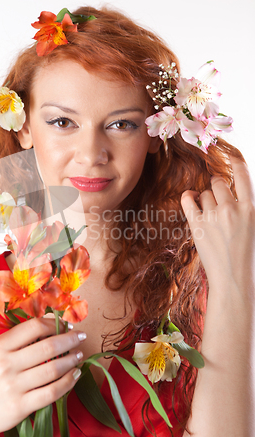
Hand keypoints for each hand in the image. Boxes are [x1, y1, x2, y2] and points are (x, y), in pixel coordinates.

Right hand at [0, 317, 84, 436]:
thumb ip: (18, 339)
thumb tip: (51, 321)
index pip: (34, 327)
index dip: (55, 324)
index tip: (67, 325)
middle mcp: (5, 365)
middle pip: (48, 346)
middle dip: (70, 339)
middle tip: (81, 337)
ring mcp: (13, 387)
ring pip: (53, 368)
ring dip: (72, 360)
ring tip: (79, 355)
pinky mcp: (20, 407)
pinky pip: (52, 391)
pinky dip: (68, 382)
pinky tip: (75, 375)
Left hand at [181, 157, 254, 297]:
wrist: (234, 280)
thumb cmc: (247, 256)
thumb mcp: (253, 227)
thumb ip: (244, 208)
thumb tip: (233, 193)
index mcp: (250, 209)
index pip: (243, 175)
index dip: (236, 162)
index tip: (231, 156)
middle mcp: (232, 208)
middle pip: (218, 183)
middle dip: (217, 188)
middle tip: (218, 200)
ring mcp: (212, 217)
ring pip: (204, 193)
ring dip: (205, 199)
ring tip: (211, 215)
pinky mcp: (196, 225)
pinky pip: (187, 200)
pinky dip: (187, 197)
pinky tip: (190, 198)